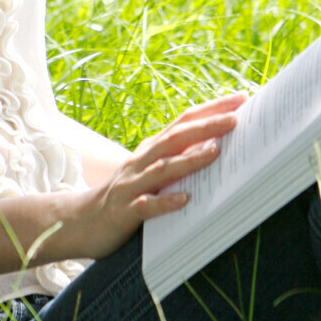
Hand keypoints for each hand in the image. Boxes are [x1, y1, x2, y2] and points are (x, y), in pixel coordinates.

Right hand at [69, 94, 245, 257]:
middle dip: (206, 127)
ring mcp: (131, 186)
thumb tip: (218, 146)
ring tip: (215, 152)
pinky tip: (184, 200)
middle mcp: (140, 162)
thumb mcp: (150, 171)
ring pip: (162, 169)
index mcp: (150, 150)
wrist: (79, 221)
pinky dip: (165, 201)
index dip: (210, 109)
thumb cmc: (125, 195)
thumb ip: (177, 158)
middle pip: (175, 138)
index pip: (183, 122)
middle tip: (236, 119)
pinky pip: (146, 206)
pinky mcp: (124, 213)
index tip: (241, 99)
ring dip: (189, 160)